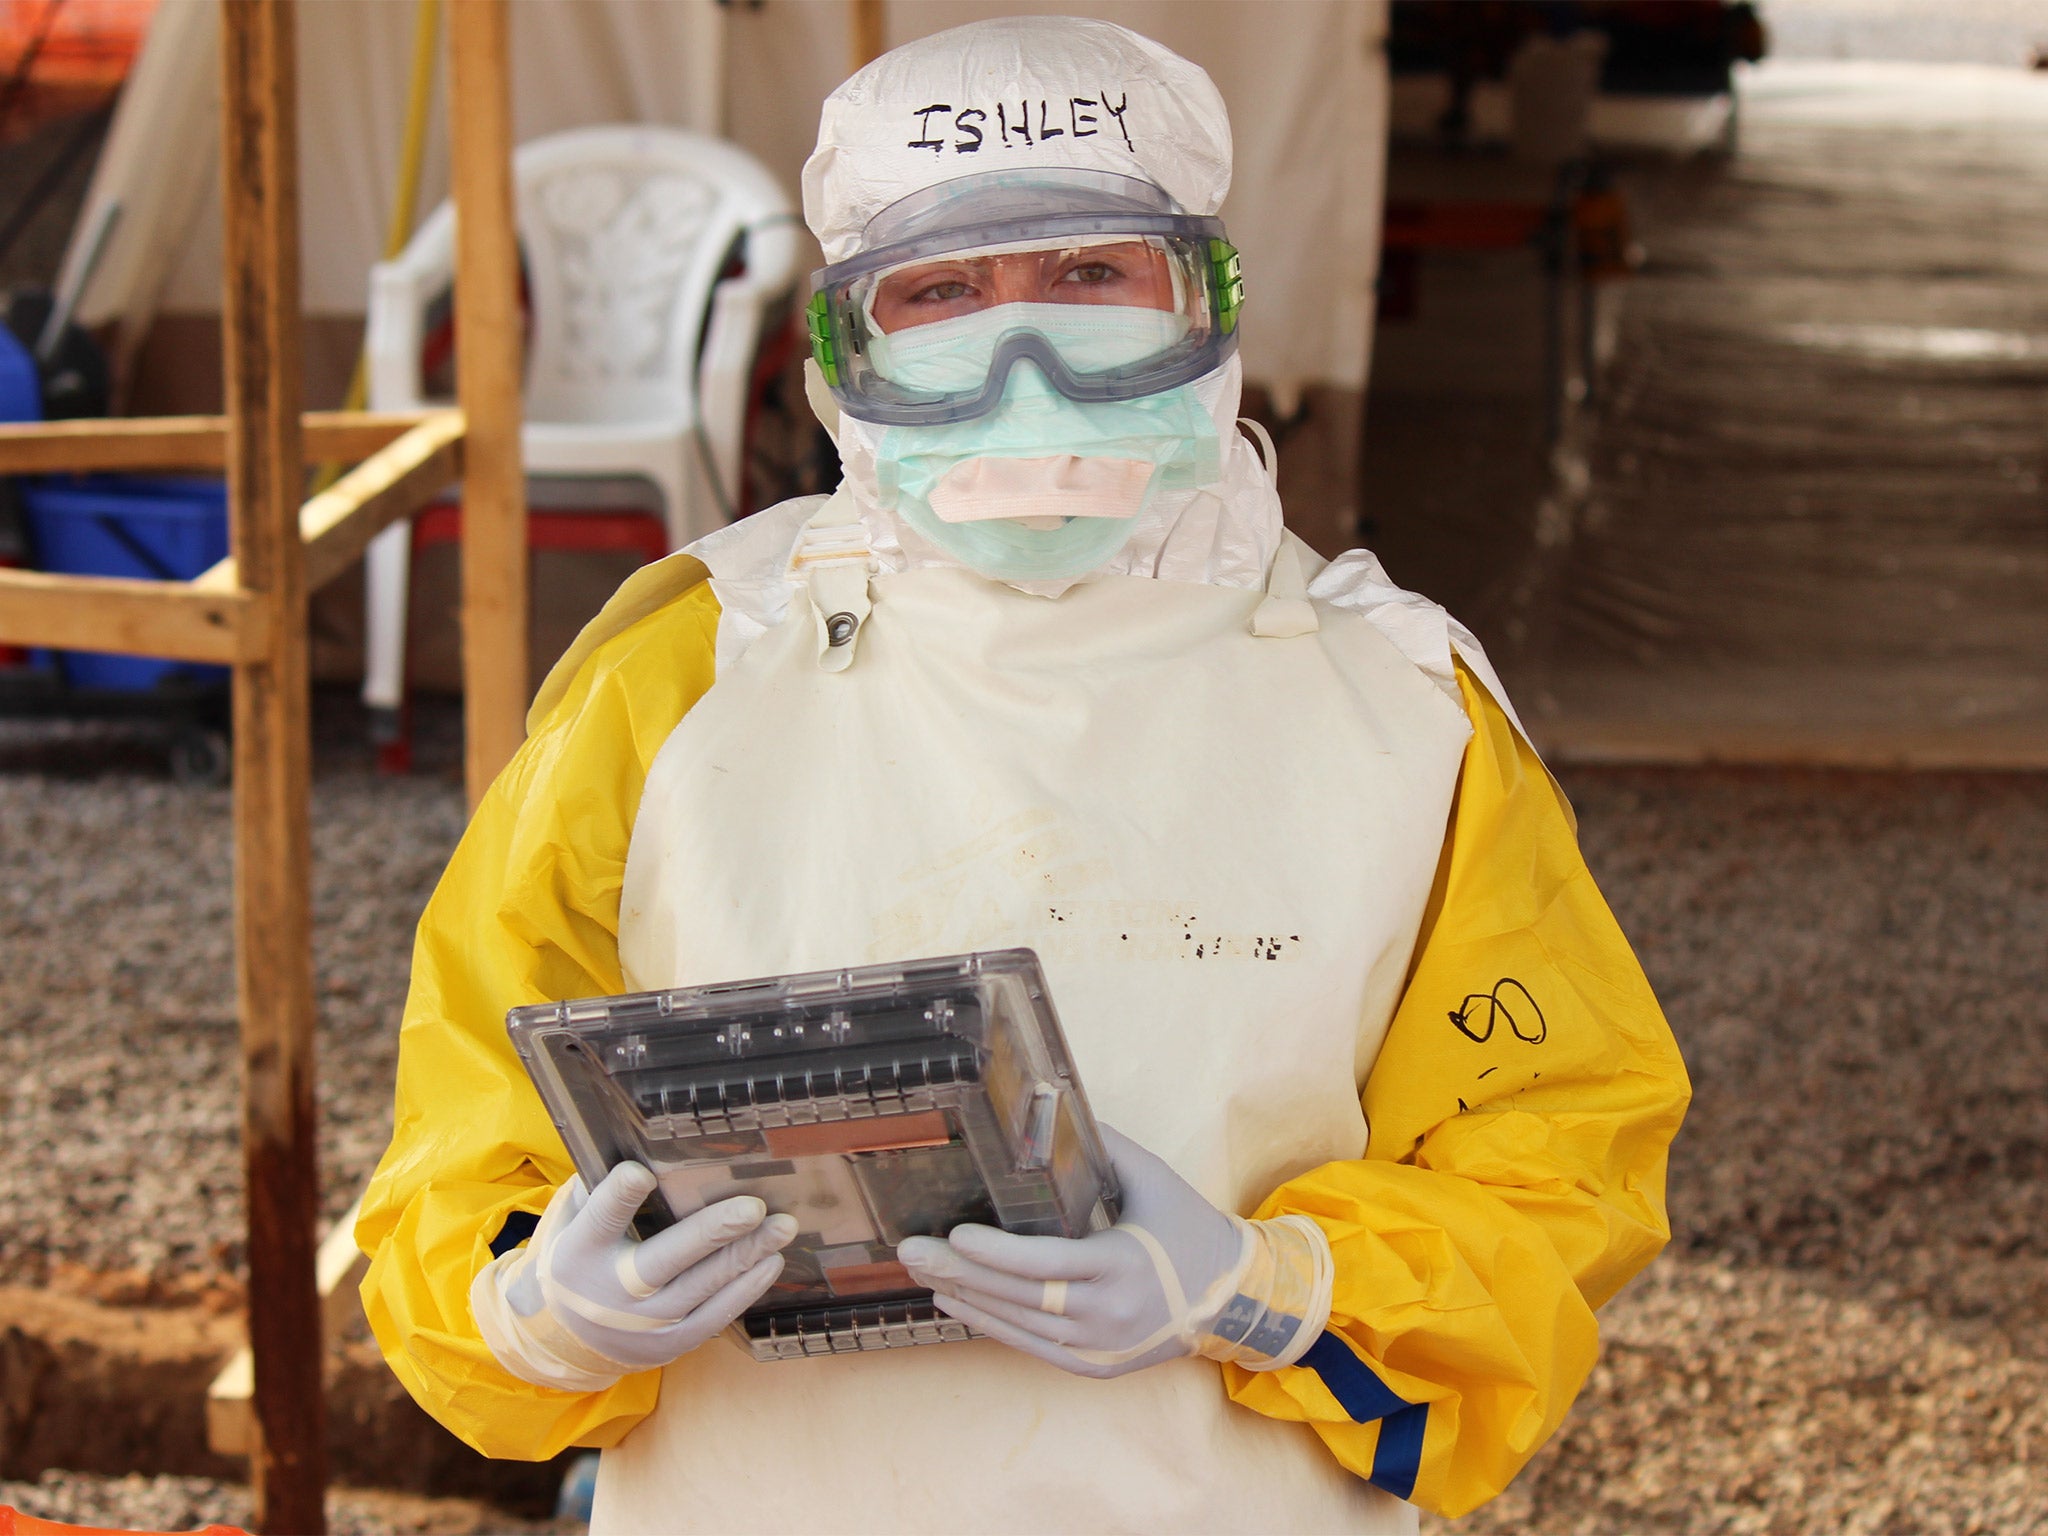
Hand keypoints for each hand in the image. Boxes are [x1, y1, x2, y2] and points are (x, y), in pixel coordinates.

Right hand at [476, 1162, 796, 1387]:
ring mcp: (644, 1324)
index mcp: (580, 1252)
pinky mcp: (670, 1342)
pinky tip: (771, 1261)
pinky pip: (714, 1317)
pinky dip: (745, 1290)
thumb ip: (599, 1189)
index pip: (601, 1219)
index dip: (618, 1197)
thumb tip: (643, 1146)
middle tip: (753, 1208)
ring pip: (700, 1288)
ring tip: (782, 1227)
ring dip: (745, 1256)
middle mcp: (612, 1292)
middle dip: (711, 1233)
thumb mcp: (572, 1222)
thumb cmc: (582, 1258)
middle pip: (664, 1260)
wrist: (566, 1338)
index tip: (640, 1173)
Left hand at [897, 1125, 1329, 1378]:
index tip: (954, 1234)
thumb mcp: (1156, 1180)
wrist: (1233, 1300)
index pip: (1046, 1265)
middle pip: (1020, 1297)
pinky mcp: (1094, 1366)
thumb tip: (1054, 1108)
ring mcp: (1098, 1348)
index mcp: (1121, 1267)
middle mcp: (1106, 1316)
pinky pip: (1031, 1347)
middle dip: (958, 1273)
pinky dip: (991, 1325)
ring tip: (920, 1272)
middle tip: (910, 1250)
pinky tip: (957, 1303)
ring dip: (966, 1298)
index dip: (995, 1254)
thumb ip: (1106, 1145)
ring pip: (1018, 1326)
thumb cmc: (1190, 1231)